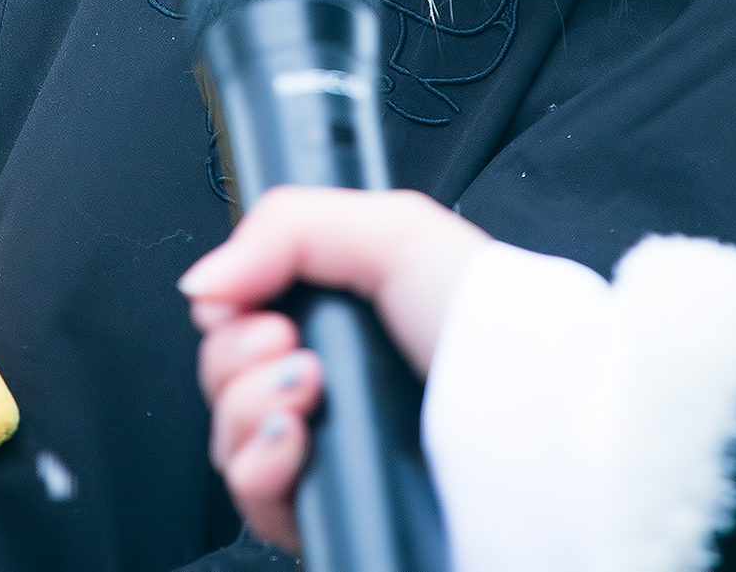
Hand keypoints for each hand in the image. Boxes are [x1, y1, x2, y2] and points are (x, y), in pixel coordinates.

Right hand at [178, 186, 488, 554]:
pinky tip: (295, 443)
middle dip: (237, 353)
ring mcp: (325, 446)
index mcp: (342, 309)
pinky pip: (251, 497)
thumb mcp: (393, 231)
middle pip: (223, 368)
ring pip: (227, 431)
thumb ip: (283, 227)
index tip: (246, 299)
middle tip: (291, 345)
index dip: (229, 302)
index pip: (243, 307)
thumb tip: (202, 282)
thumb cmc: (488, 326)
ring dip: (246, 406)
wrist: (533, 428)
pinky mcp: (327, 508)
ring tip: (307, 393)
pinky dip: (258, 467)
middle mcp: (328, 375)